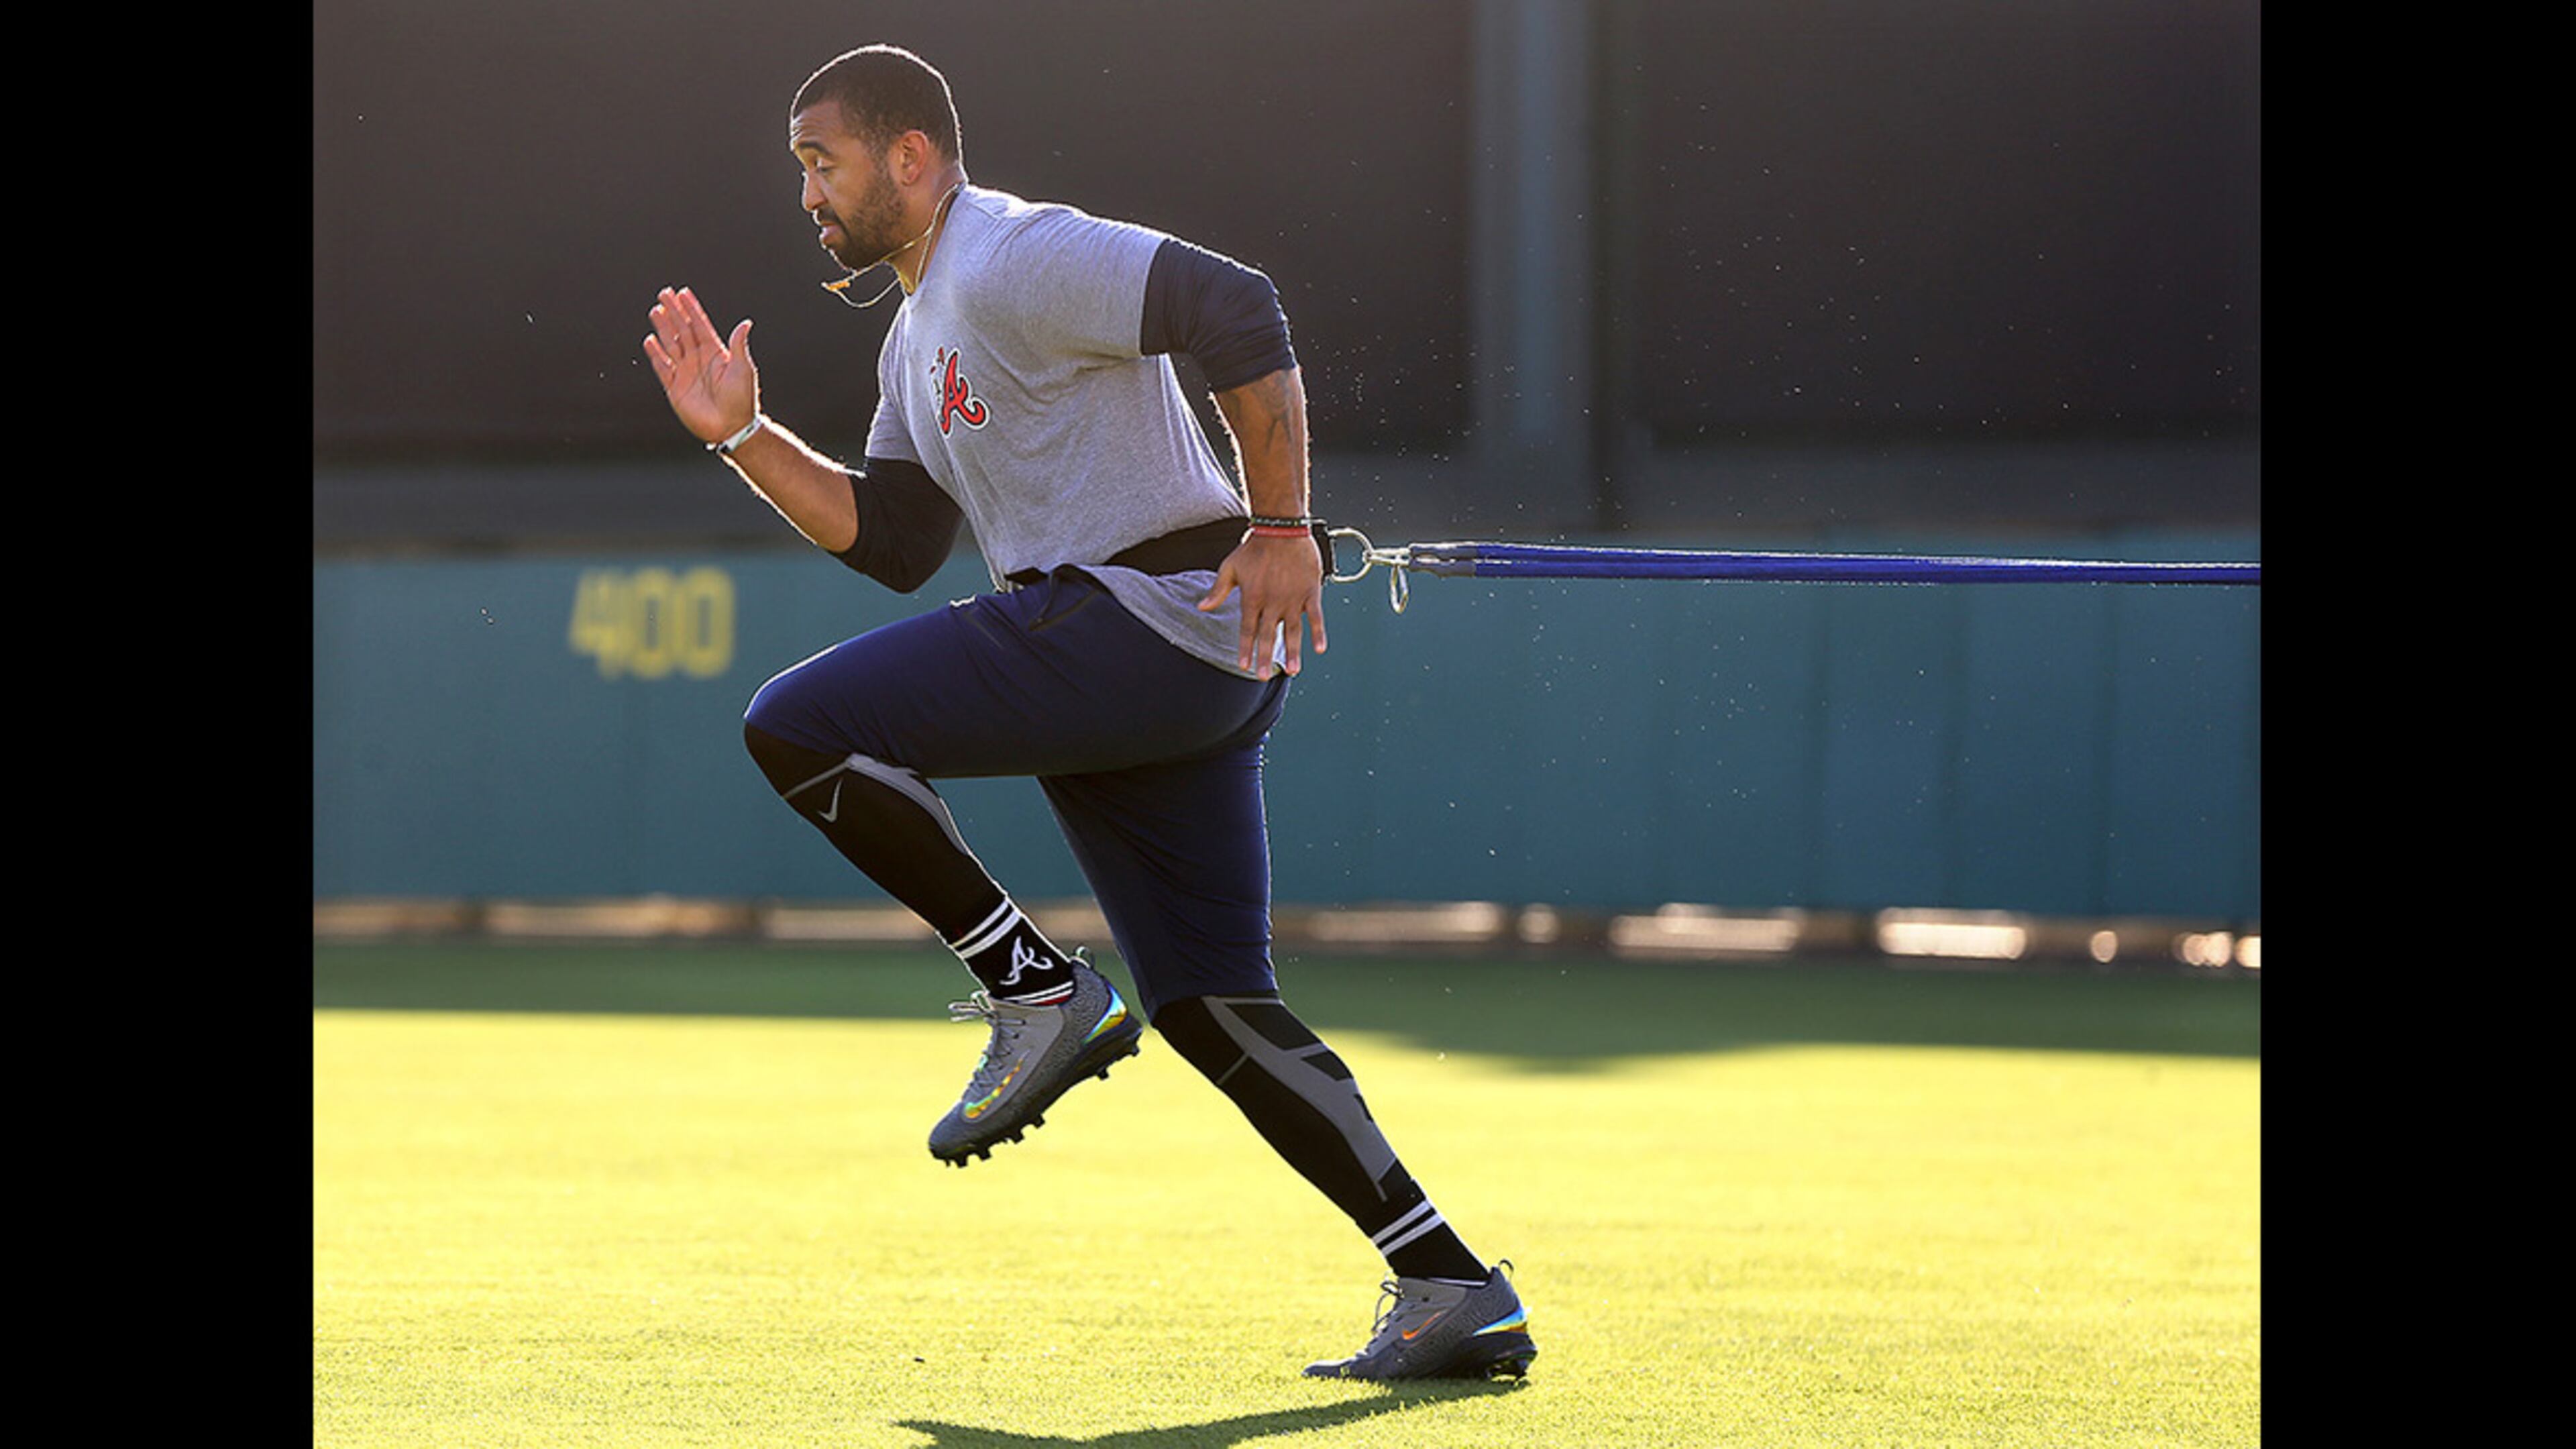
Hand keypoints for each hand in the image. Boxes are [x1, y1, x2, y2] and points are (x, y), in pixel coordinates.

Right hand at [643, 286, 757, 444]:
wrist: (731, 428)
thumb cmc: (742, 399)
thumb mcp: (743, 369)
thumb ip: (739, 345)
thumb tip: (746, 323)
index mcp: (716, 353)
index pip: (700, 325)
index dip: (692, 309)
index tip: (683, 292)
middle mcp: (699, 360)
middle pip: (682, 330)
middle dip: (674, 312)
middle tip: (664, 293)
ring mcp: (686, 372)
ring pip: (671, 344)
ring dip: (663, 328)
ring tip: (656, 310)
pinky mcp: (675, 388)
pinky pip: (662, 367)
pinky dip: (656, 354)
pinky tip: (650, 340)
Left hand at [1198, 530, 1327, 678]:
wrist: (1280, 528)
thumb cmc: (1254, 547)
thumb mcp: (1230, 567)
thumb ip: (1218, 590)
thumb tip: (1201, 607)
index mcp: (1252, 598)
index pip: (1247, 630)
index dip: (1245, 649)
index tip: (1244, 666)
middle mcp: (1272, 602)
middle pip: (1268, 636)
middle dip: (1266, 658)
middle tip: (1264, 677)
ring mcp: (1293, 598)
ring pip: (1293, 631)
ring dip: (1293, 652)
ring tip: (1294, 671)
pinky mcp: (1310, 591)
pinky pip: (1315, 616)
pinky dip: (1318, 632)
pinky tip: (1319, 648)